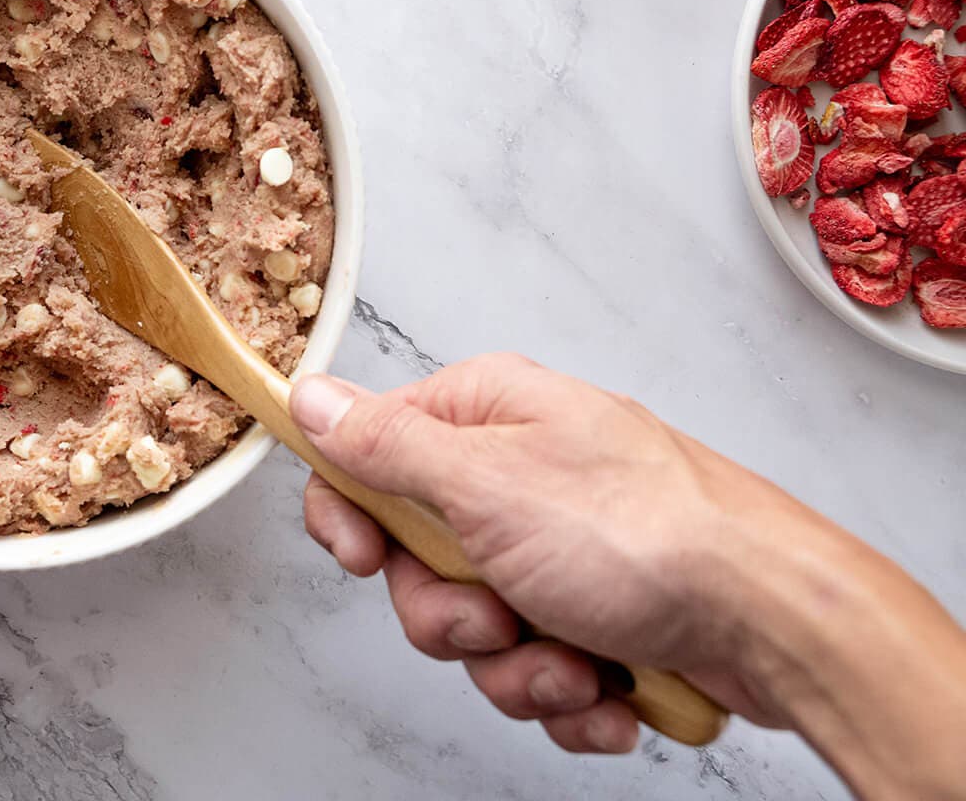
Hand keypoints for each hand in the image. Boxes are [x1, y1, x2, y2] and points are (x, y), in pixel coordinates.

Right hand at [289, 353, 965, 789]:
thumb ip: (386, 446)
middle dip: (452, 617)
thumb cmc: (652, 537)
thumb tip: (313, 397)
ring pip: (476, 628)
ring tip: (574, 661)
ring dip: (518, 666)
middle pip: (414, 561)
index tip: (364, 558)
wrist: (776, 623)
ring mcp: (561, 547)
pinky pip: (537, 667)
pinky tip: (608, 685)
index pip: (368, 454)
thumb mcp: (487, 483)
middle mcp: (520, 475)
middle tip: (499, 615)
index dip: (351, 517)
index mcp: (488, 417)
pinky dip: (568, 692)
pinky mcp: (597, 613)